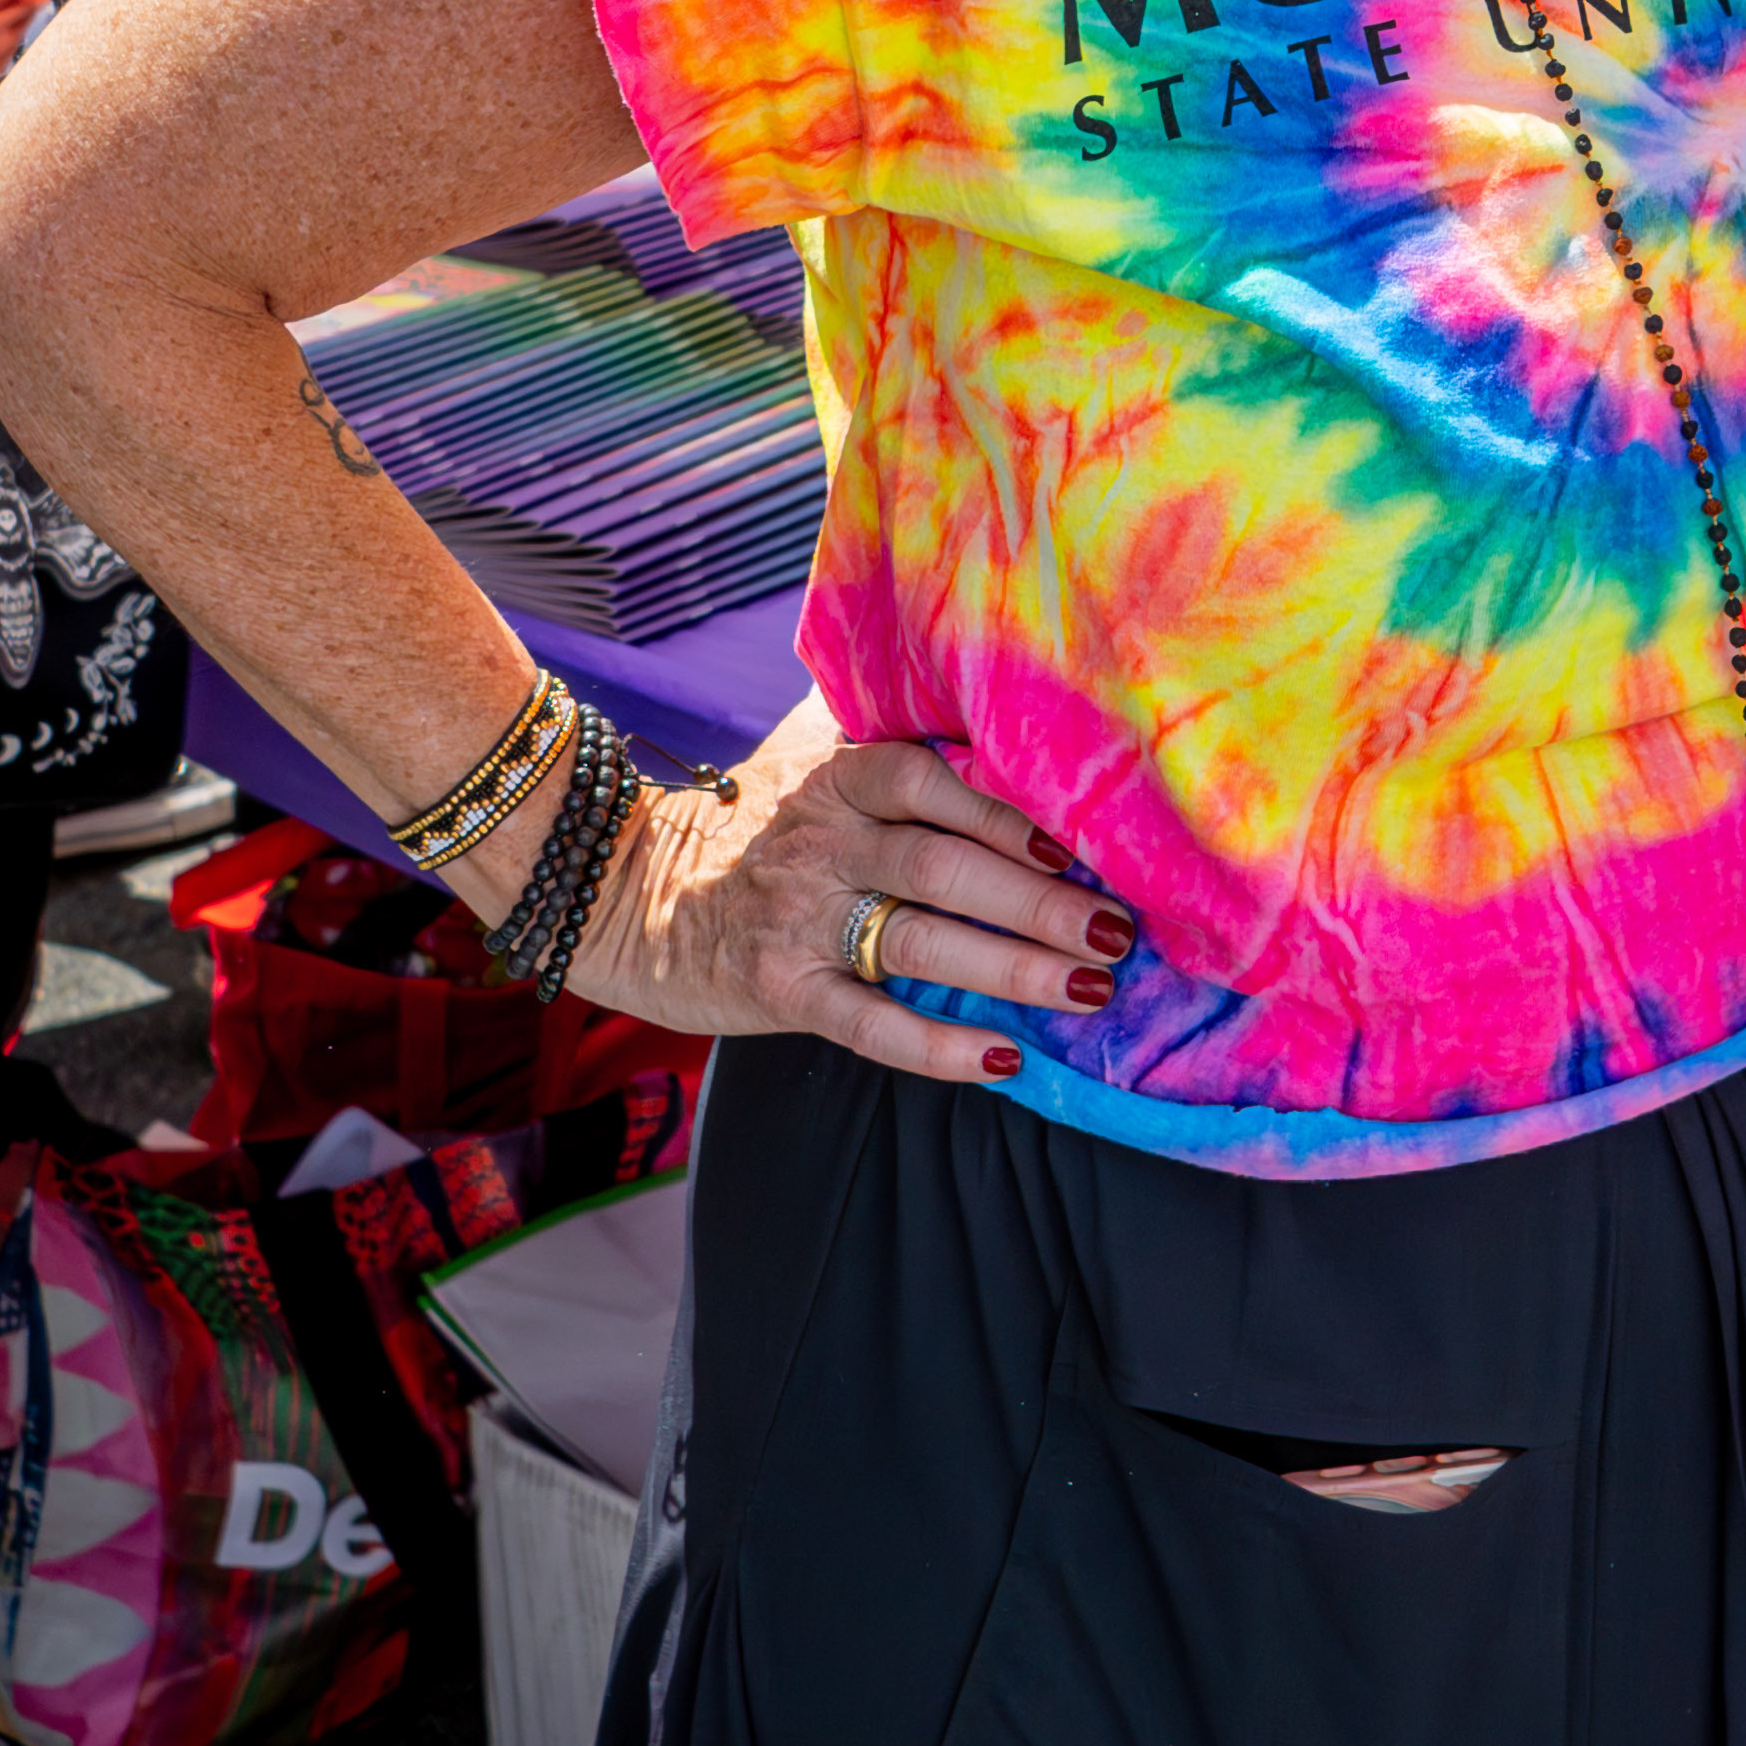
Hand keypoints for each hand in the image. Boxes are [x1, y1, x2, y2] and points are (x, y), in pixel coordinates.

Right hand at [550, 707, 1138, 1085]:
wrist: (629, 888)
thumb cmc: (754, 819)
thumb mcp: (812, 752)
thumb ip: (892, 726)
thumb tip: (996, 688)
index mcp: (841, 773)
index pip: (936, 781)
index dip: (1012, 813)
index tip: (1086, 844)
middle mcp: (823, 839)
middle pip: (946, 868)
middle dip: (1040, 903)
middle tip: (1116, 931)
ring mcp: (800, 919)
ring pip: (920, 944)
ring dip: (1013, 969)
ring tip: (1087, 987)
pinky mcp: (778, 991)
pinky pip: (870, 1023)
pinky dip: (941, 1046)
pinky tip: (1004, 1057)